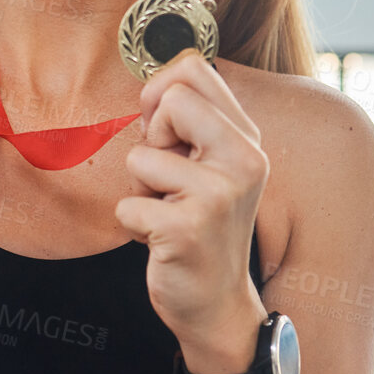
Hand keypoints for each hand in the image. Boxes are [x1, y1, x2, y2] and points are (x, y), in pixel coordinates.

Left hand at [115, 49, 269, 370]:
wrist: (216, 304)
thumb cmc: (200, 225)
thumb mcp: (208, 165)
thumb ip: (191, 120)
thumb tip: (153, 80)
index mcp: (247, 138)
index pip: (192, 68)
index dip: (161, 95)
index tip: (166, 133)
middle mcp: (244, 160)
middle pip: (168, 99)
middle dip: (150, 140)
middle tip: (168, 181)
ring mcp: (219, 195)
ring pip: (140, 156)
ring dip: (140, 190)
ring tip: (168, 214)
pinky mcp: (187, 229)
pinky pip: (127, 204)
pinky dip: (132, 225)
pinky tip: (162, 241)